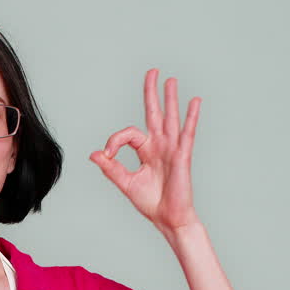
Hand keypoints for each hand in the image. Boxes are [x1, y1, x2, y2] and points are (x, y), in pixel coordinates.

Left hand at [90, 68, 200, 235]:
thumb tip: (95, 154)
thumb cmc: (150, 202)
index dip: (114, 140)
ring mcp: (172, 149)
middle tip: (152, 72)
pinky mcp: (182, 156)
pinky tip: (194, 101)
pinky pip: (187, 133)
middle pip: (154, 113)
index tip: (106, 155)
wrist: (167, 218)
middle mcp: (159, 145)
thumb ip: (111, 167)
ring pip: (170, 118)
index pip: (128, 133)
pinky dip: (191, 117)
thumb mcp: (125, 183)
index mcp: (145, 150)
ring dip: (170, 98)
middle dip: (152, 92)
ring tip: (171, 80)